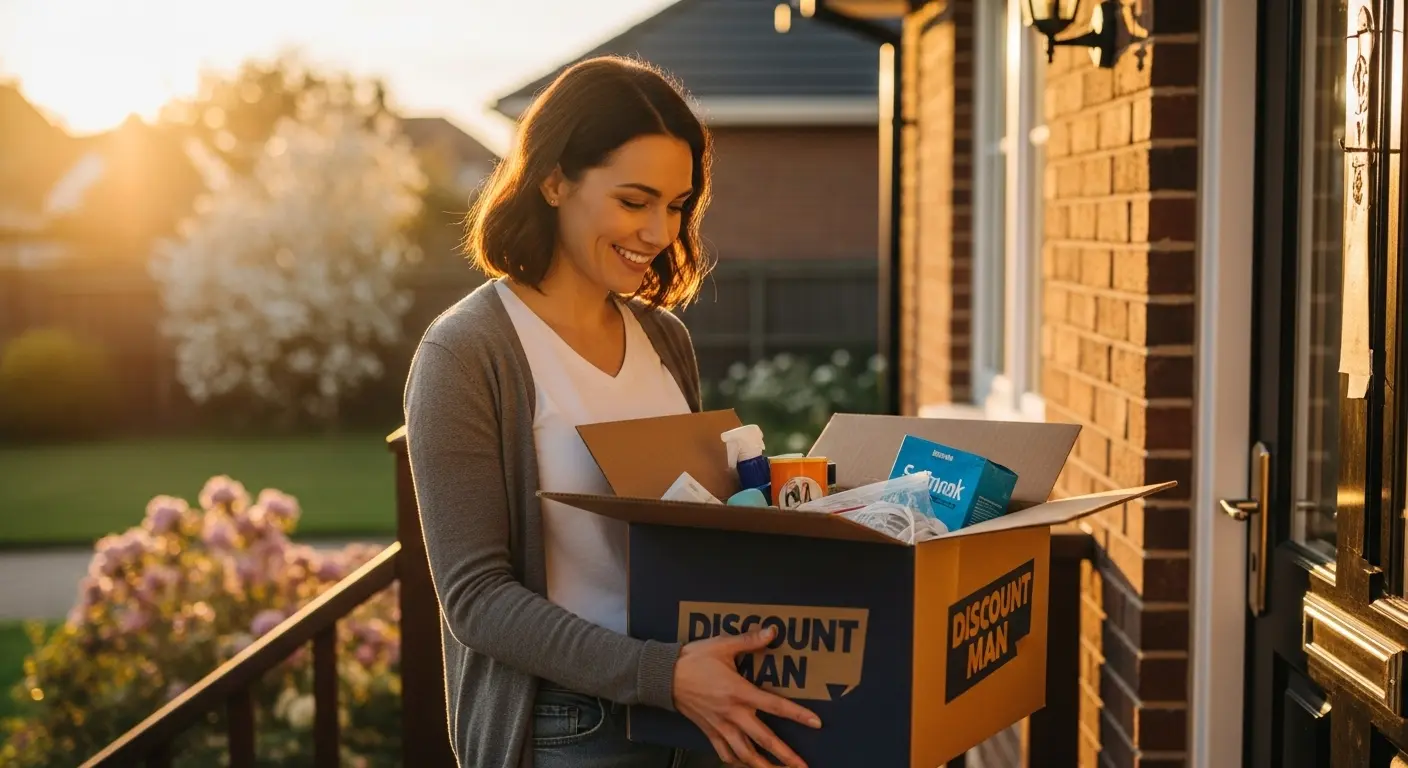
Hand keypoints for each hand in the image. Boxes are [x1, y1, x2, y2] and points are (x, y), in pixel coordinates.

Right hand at [672, 625, 820, 767]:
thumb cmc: (694, 660)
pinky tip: (746, 765)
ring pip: (745, 754)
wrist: (663, 676)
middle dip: (785, 756)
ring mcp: (720, 727)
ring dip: (763, 767)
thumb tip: (773, 631)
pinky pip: (725, 754)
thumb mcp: (722, 645)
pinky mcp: (709, 732)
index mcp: (739, 692)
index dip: (797, 715)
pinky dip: (737, 762)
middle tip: (802, 767)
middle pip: (764, 740)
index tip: (816, 723)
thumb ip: (749, 640)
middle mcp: (732, 714)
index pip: (775, 706)